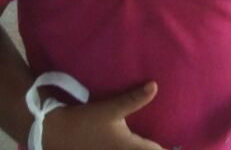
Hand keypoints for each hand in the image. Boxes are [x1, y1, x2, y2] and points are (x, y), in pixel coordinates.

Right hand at [43, 82, 164, 149]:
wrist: (53, 133)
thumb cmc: (84, 121)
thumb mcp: (110, 109)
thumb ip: (133, 99)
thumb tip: (155, 86)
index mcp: (128, 148)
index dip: (166, 149)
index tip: (178, 146)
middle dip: (155, 148)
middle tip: (170, 144)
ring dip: (143, 147)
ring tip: (150, 142)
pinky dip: (129, 148)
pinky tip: (129, 143)